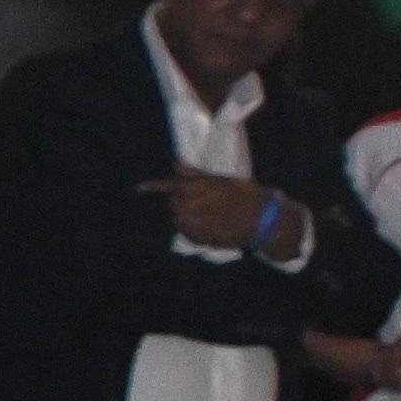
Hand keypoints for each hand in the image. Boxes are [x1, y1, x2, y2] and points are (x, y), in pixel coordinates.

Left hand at [149, 174, 285, 253]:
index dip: (153, 186)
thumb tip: (175, 162)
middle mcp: (189, 207)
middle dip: (180, 198)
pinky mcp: (196, 238)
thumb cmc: (245, 195)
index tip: (139, 187)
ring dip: (184, 213)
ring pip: (177, 217)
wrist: (261, 222)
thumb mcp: (222, 180)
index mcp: (197, 189)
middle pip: (172, 202)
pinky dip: (190, 225)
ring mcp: (191, 224)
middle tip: (197, 197)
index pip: (169, 186)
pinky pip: (184, 230)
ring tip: (205, 211)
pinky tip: (207, 223)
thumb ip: (195, 174)